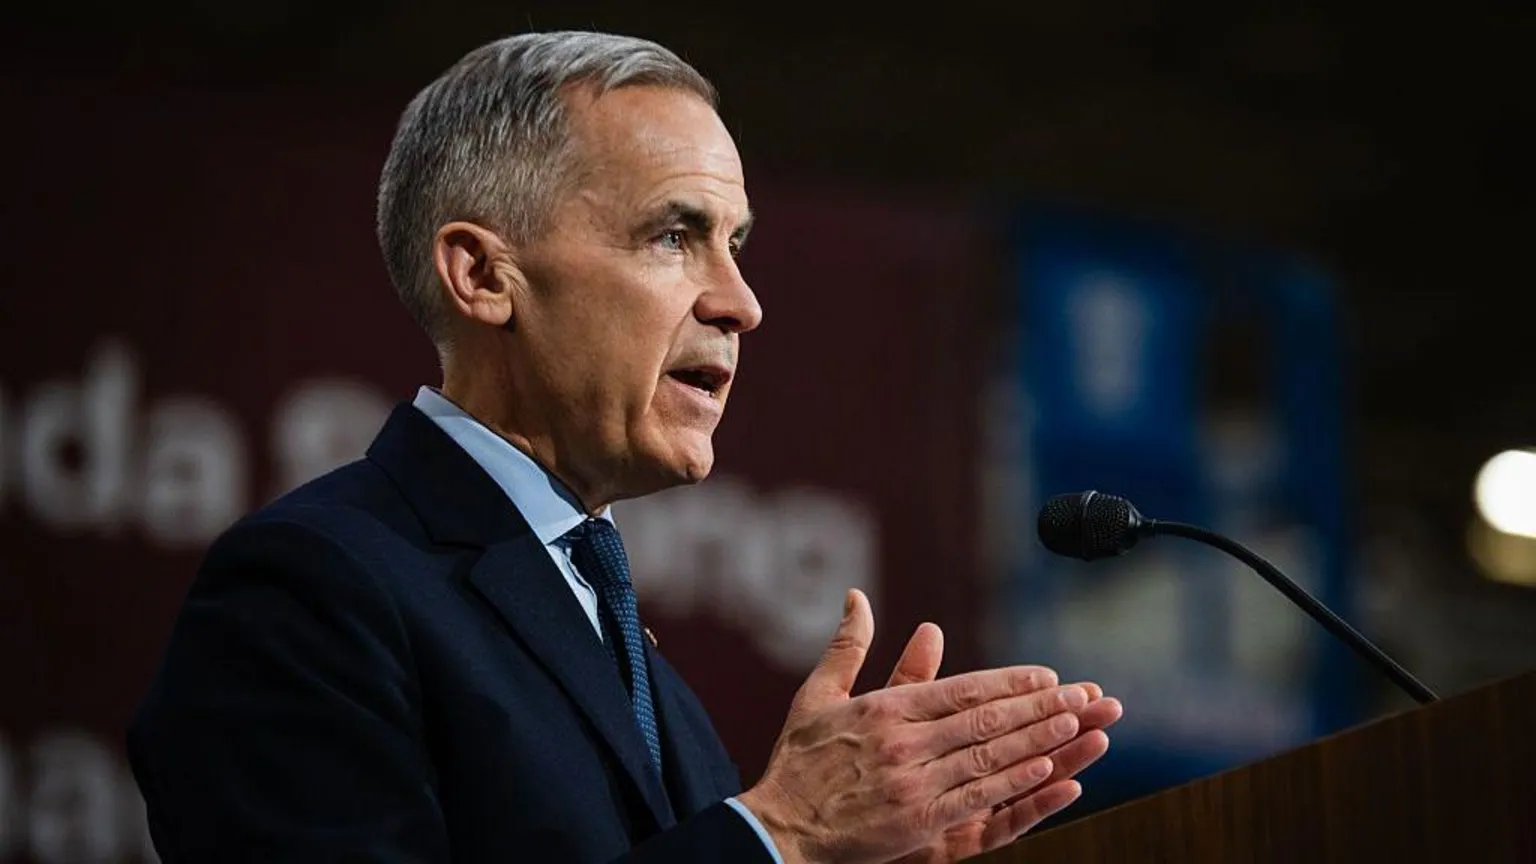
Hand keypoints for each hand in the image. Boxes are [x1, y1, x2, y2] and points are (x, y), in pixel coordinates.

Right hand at [736, 590, 1106, 863]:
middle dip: (1038, 706)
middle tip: (1081, 694)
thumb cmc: (799, 762)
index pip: (960, 690)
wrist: (777, 828)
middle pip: (984, 721)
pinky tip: (1046, 773)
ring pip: (988, 757)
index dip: (1008, 682)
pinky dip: (1014, 785)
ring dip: (1037, 740)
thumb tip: (856, 596)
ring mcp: (912, 784)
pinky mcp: (917, 823)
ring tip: (1076, 725)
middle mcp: (903, 743)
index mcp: (884, 710)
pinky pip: (976, 799)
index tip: (1047, 676)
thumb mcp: (817, 696)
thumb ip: (847, 646)